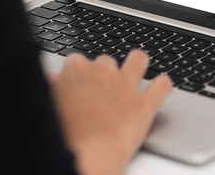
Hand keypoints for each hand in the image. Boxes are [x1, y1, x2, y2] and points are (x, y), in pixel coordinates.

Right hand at [48, 50, 172, 174]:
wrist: (90, 155)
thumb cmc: (66, 135)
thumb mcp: (52, 106)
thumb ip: (54, 88)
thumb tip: (54, 79)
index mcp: (77, 69)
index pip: (78, 60)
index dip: (80, 73)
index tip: (80, 84)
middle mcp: (103, 71)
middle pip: (106, 61)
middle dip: (106, 73)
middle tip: (103, 91)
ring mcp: (126, 84)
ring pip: (138, 59)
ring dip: (137, 65)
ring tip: (136, 72)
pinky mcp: (145, 102)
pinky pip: (162, 85)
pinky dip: (162, 85)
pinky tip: (160, 87)